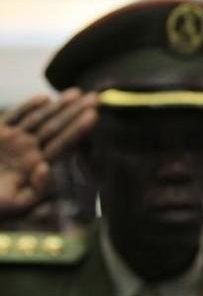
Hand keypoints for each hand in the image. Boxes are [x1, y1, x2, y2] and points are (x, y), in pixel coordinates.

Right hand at [0, 89, 97, 215]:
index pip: (63, 144)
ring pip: (40, 118)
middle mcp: (30, 150)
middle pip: (57, 127)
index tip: (95, 115)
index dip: (78, 130)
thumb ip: (37, 188)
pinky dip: (27, 107)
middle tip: (96, 97)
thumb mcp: (17, 203)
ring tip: (76, 93)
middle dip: (75, 112)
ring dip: (57, 105)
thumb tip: (46, 166)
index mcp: (38, 165)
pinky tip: (44, 98)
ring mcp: (14, 140)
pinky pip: (15, 116)